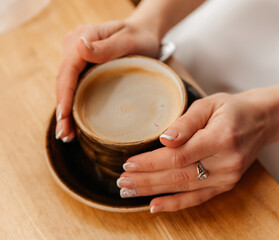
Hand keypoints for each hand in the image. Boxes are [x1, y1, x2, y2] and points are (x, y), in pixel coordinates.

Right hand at [55, 20, 159, 141]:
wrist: (145, 34)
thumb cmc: (140, 36)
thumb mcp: (128, 40)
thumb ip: (106, 46)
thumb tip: (79, 46)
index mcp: (83, 38)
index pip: (68, 69)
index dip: (65, 94)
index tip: (64, 115)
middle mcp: (75, 49)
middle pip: (64, 82)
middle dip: (63, 110)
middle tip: (64, 134)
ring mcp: (79, 60)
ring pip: (68, 88)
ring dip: (66, 112)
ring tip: (67, 136)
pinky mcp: (84, 69)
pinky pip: (77, 88)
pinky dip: (75, 107)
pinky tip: (76, 125)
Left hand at [116, 91, 270, 212]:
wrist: (260, 121)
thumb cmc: (232, 109)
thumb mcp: (209, 104)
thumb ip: (186, 122)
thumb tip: (165, 140)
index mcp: (221, 138)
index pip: (179, 156)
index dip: (151, 162)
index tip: (129, 162)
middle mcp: (226, 162)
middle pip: (178, 175)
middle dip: (146, 179)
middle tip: (122, 181)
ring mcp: (228, 177)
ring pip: (184, 188)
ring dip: (154, 191)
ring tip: (130, 191)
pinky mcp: (226, 185)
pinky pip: (198, 198)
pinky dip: (175, 203)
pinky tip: (155, 205)